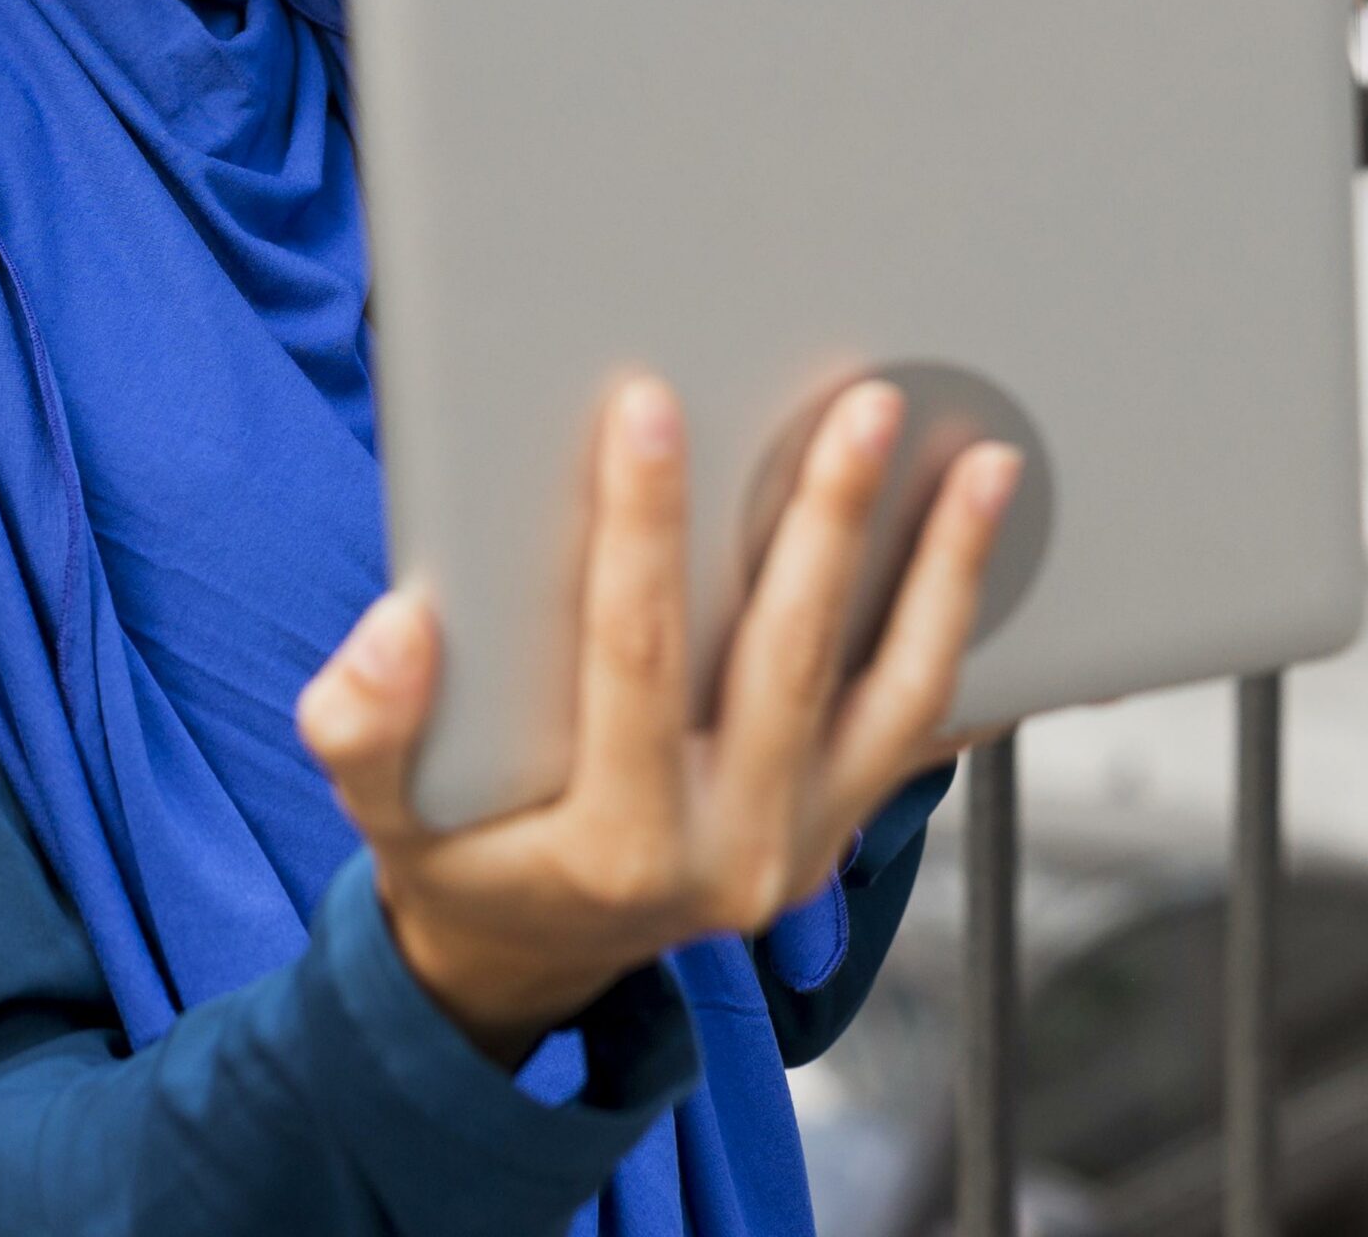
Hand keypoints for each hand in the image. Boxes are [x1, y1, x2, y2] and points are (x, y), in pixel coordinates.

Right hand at [297, 375, 1019, 1066]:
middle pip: (788, 660)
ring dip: (941, 575)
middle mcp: (729, 856)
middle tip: (863, 408)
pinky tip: (1004, 565)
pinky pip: (919, 735)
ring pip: (891, 696)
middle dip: (826, 521)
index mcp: (615, 841)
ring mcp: (801, 846)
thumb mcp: (381, 813)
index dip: (639, 527)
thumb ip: (363, 726)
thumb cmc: (458, 857)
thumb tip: (400, 631)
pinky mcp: (836, 828)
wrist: (531, 962)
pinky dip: (963, 643)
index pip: (630, 652)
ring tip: (982, 467)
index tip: (647, 406)